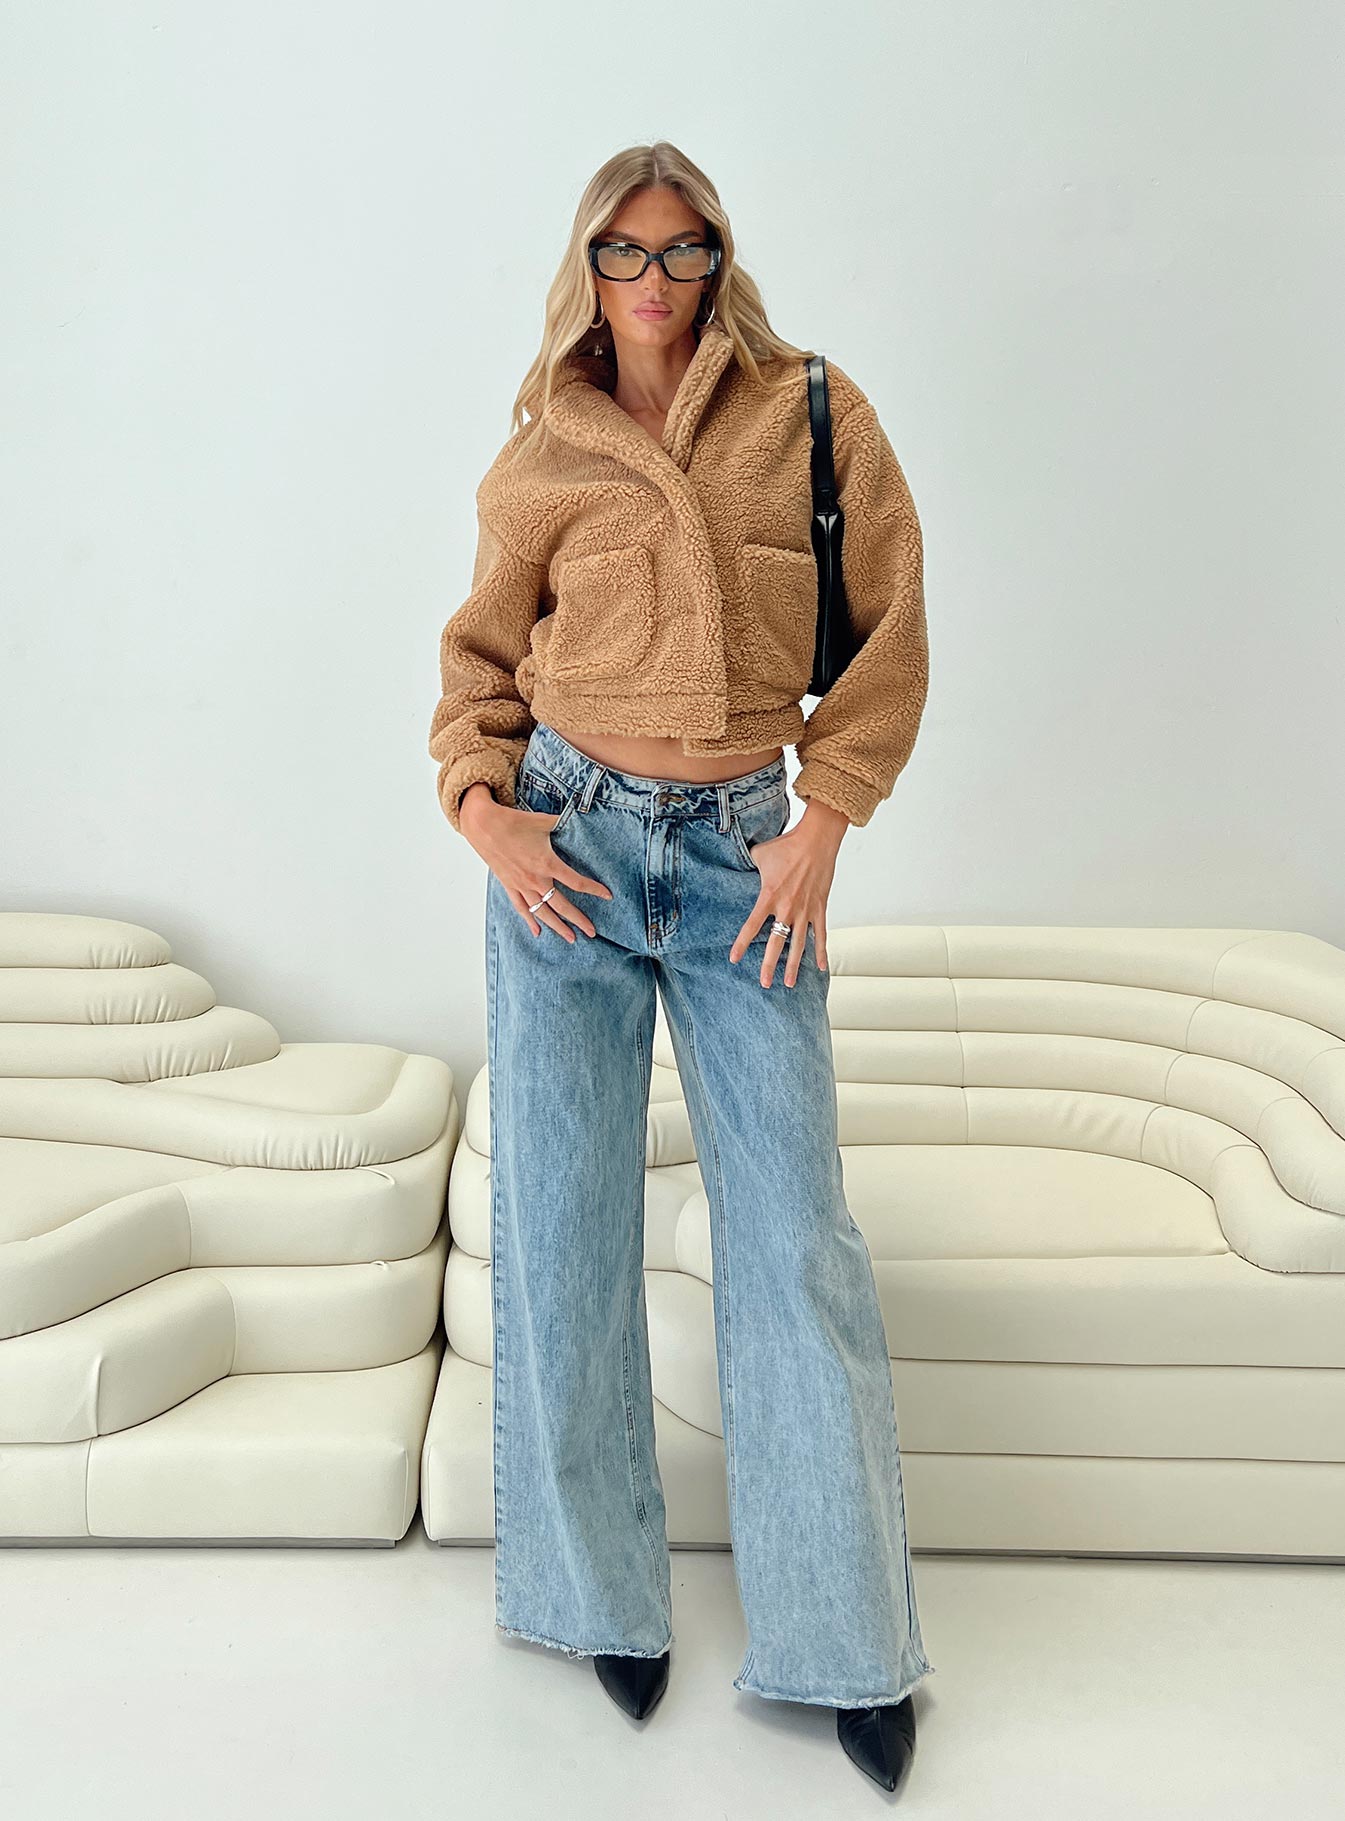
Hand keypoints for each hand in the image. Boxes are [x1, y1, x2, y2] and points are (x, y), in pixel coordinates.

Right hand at [459, 783, 612, 941]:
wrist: (484, 826)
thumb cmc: (514, 822)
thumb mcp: (544, 821)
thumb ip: (564, 822)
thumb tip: (581, 816)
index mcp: (547, 863)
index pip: (577, 882)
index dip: (594, 889)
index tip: (608, 896)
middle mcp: (535, 879)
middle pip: (561, 906)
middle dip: (578, 920)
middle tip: (592, 932)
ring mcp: (521, 885)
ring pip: (542, 912)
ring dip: (557, 927)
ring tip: (571, 938)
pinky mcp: (509, 886)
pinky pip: (521, 908)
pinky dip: (529, 921)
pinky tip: (537, 933)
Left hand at [730, 798, 847, 986]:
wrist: (816, 840)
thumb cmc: (786, 845)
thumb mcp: (759, 854)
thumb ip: (748, 866)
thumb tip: (737, 865)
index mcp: (769, 897)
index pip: (751, 926)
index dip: (742, 944)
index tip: (735, 959)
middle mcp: (787, 908)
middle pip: (776, 944)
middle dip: (769, 965)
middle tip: (765, 983)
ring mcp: (805, 910)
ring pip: (799, 945)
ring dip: (794, 966)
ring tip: (789, 984)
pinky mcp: (820, 908)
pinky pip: (821, 934)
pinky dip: (821, 951)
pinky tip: (821, 967)